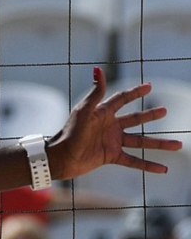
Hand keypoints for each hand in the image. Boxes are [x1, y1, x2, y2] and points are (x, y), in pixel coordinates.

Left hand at [49, 68, 181, 181]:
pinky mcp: (112, 156)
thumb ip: (95, 92)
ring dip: (159, 143)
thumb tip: (98, 69)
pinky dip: (148, 165)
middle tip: (165, 110)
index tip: (149, 86)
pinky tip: (163, 169)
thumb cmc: (70, 132)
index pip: (122, 99)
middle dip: (150, 115)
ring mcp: (112, 141)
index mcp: (103, 112)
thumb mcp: (83, 111)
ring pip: (140, 141)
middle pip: (135, 119)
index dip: (135, 92)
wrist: (61, 158)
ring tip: (178, 144)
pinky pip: (134, 161)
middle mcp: (109, 126)